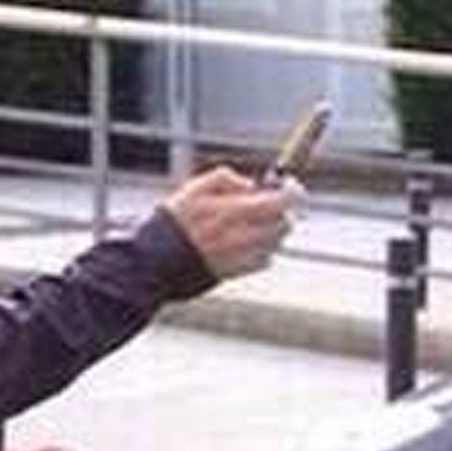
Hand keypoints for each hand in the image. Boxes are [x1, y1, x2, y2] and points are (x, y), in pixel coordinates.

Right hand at [161, 166, 294, 280]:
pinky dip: (262, 249)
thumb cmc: (175, 221)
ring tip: (248, 224)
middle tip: (268, 205)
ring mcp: (245, 255)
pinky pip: (266, 259)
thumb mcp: (195, 188)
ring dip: (271, 230)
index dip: (293, 192)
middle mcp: (246, 235)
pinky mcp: (242, 271)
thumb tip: (251, 184)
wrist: (159, 261)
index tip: (291, 186)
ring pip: (277, 242)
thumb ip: (226, 179)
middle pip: (285, 223)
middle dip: (282, 212)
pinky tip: (241, 242)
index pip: (282, 201)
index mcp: (235, 211)